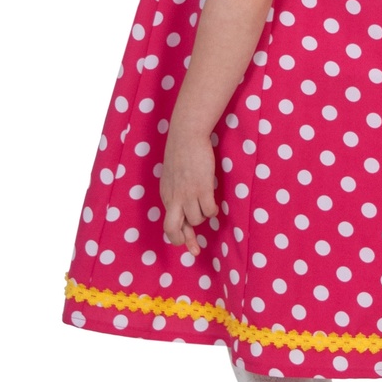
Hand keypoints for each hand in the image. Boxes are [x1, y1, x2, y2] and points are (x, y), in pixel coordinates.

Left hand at [160, 130, 218, 256]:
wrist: (186, 135)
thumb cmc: (181, 152)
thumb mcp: (172, 176)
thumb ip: (175, 192)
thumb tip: (182, 207)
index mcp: (166, 195)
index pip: (168, 225)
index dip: (178, 238)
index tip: (189, 246)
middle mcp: (174, 198)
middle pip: (172, 229)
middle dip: (185, 240)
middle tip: (195, 247)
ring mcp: (188, 194)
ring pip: (197, 220)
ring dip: (204, 216)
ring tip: (209, 205)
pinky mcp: (202, 188)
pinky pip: (209, 211)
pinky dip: (213, 211)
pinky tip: (214, 203)